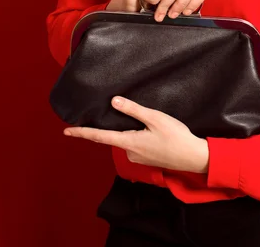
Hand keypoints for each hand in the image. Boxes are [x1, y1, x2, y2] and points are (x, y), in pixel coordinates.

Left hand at [63, 96, 209, 173]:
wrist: (193, 157)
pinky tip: (151, 131)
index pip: (100, 137)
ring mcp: (138, 158)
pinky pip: (136, 144)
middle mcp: (130, 153)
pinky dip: (138, 136)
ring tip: (148, 122)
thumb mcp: (155, 118)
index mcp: (129, 142)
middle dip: (117, 126)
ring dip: (131, 131)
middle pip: (115, 136)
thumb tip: (113, 101)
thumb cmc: (175, 136)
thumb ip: (133, 110)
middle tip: (126, 114)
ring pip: (127, 140)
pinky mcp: (146, 158)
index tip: (66, 131)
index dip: (82, 133)